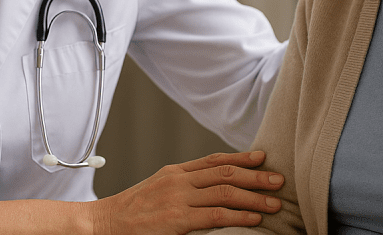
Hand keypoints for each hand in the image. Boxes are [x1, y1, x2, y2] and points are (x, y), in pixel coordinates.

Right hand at [88, 150, 283, 234]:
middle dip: (255, 177)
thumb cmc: (131, 212)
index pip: (215, 160)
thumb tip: (212, 189)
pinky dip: (238, 217)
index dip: (242, 158)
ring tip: (273, 203)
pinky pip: (214, 216)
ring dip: (253, 198)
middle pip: (225, 173)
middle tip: (279, 179)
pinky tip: (253, 219)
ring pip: (225, 193)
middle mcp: (179, 180)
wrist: (103, 223)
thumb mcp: (158, 189)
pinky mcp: (176, 220)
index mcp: (175, 171)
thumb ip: (183, 187)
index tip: (263, 158)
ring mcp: (178, 199)